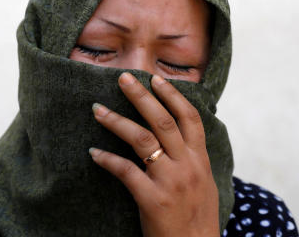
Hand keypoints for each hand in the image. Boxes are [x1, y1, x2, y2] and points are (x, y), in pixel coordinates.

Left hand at [89, 72, 218, 236]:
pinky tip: (93, 153)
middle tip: (122, 79)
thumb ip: (192, 160)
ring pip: (141, 139)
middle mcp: (187, 166)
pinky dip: (107, 159)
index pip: (189, 118)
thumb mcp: (205, 185)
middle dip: (141, 96)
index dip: (173, 95)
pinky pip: (125, 171)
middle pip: (163, 120)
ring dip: (116, 121)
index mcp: (200, 161)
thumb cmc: (198, 220)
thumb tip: (180, 139)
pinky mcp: (153, 200)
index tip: (156, 78)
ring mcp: (171, 182)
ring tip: (97, 110)